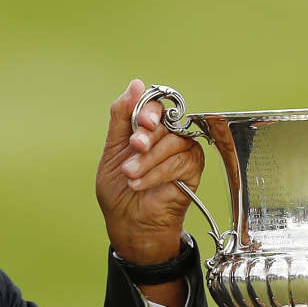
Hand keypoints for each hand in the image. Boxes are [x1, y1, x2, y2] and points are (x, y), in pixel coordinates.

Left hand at [96, 79, 205, 263]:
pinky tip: (143, 184)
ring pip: (173, 141)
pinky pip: (181, 161)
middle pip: (166, 121)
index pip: (156, 105)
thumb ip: (122, 116)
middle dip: (146, 136)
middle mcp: (169, 135)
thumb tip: (136, 84)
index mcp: (150, 128)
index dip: (150, 110)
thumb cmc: (120, 189)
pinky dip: (159, 172)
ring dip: (148, 159)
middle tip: (133, 149)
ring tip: (130, 175)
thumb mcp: (113, 149)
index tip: (141, 122)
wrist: (129, 222)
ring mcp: (184, 151)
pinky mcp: (194, 169)